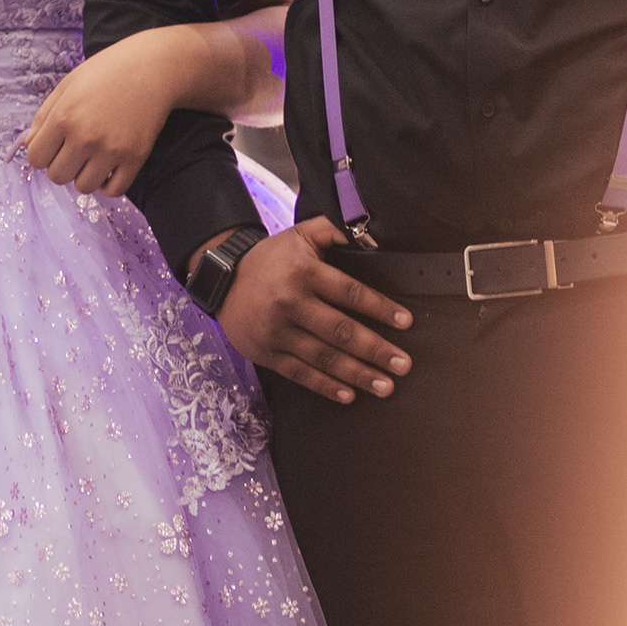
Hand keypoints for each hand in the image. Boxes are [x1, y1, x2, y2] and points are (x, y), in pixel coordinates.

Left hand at [24, 30, 202, 195]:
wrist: (152, 67)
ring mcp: (111, 150)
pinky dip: (108, 185)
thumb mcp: (67, 85)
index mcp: (63, 117)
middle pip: (57, 176)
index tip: (54, 146)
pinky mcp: (135, 158)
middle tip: (74, 151)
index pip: (36, 159)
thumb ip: (43, 116)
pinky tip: (109, 168)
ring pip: (84, 187)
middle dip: (61, 166)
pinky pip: (114, 190)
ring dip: (84, 176)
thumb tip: (27, 145)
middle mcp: (85, 137)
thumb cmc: (107, 71)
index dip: (42, 154)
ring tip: (92, 159)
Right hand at [203, 217, 412, 402]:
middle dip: (375, 350)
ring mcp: (277, 331)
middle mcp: (290, 303)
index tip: (405, 322)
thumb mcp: (301, 234)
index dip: (380, 308)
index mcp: (303, 272)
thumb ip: (334, 230)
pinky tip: (348, 395)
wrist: (221, 279)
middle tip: (402, 365)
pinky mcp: (266, 353)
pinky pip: (300, 373)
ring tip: (385, 386)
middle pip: (340, 331)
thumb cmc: (271, 259)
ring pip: (323, 357)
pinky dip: (325, 386)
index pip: (350, 292)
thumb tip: (373, 237)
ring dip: (357, 374)